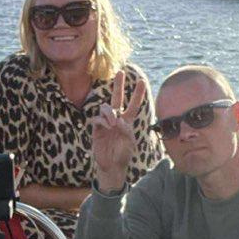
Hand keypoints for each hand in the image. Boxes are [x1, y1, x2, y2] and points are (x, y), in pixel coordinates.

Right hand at [90, 70, 146, 191]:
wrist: (112, 166)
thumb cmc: (123, 155)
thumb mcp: (129, 142)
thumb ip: (125, 130)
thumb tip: (117, 120)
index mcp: (127, 122)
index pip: (133, 105)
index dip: (137, 94)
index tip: (141, 81)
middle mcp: (116, 119)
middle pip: (117, 99)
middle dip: (118, 86)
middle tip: (120, 72)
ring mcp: (105, 123)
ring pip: (105, 107)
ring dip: (109, 112)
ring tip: (113, 122)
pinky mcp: (96, 129)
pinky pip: (97, 118)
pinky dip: (103, 120)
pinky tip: (108, 126)